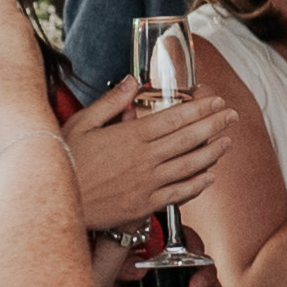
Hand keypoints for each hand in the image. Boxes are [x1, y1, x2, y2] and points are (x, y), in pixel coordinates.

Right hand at [58, 76, 238, 233]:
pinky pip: (178, 193)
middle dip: (214, 125)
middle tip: (231, 115)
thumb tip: (132, 81)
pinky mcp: (144, 205)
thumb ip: (110, 103)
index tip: (216, 101)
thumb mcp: (81, 124)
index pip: (174, 118)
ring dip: (212, 152)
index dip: (199, 109)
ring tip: (228, 142)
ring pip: (189, 165)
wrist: (55, 202)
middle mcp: (144, 158)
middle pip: (188, 138)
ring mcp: (147, 183)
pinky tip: (209, 177)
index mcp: (130, 136)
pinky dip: (197, 184)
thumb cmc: (63, 160)